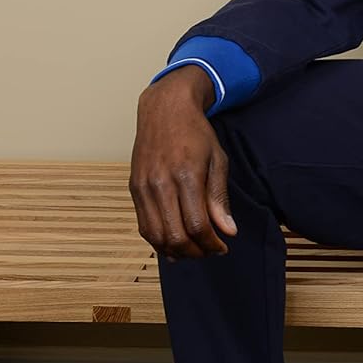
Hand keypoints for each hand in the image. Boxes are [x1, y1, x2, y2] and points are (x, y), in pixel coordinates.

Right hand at [129, 66, 238, 258]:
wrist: (165, 110)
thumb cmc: (196, 134)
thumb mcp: (218, 161)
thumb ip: (220, 198)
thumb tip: (228, 230)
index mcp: (186, 176)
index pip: (196, 225)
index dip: (211, 243)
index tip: (222, 247)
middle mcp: (160, 184)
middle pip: (174, 235)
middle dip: (195, 251)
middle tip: (209, 251)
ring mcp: (143, 187)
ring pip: (155, 235)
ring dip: (175, 250)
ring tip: (193, 250)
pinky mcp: (134, 188)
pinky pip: (143, 224)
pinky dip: (157, 240)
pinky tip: (172, 244)